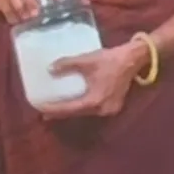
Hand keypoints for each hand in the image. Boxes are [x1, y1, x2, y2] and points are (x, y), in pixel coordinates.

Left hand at [34, 38, 148, 118]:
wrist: (133, 59)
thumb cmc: (110, 60)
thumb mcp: (86, 60)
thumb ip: (67, 64)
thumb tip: (49, 69)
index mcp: (94, 101)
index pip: (69, 109)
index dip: (53, 109)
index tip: (40, 108)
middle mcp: (102, 110)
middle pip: (76, 114)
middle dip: (60, 113)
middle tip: (44, 112)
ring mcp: (109, 111)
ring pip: (85, 113)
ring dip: (71, 111)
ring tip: (56, 109)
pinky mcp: (113, 107)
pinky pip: (93, 110)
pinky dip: (82, 108)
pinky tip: (75, 104)